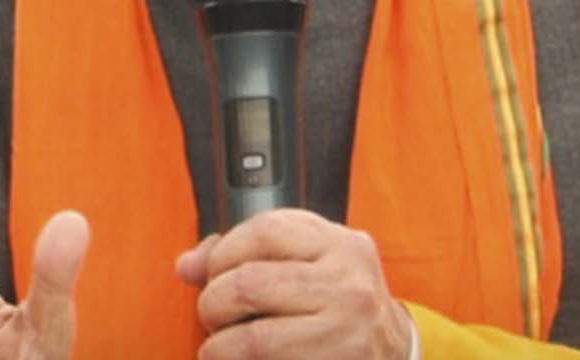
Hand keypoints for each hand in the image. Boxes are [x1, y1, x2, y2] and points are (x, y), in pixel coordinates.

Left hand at [174, 209, 412, 359]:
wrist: (392, 349)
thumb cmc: (337, 301)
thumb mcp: (307, 262)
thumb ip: (248, 253)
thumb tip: (187, 266)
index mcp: (340, 244)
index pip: (263, 231)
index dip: (223, 253)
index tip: (215, 274)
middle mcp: (348, 283)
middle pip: (249, 284)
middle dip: (213, 304)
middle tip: (214, 316)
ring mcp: (346, 331)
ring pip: (253, 338)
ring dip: (219, 347)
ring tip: (220, 347)